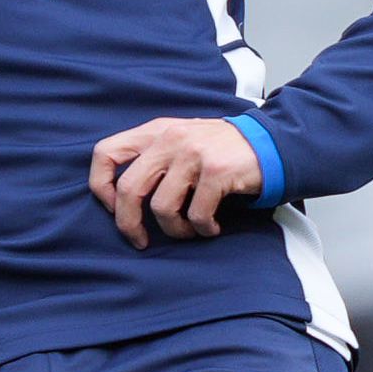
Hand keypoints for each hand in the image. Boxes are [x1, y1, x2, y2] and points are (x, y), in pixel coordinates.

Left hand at [87, 114, 264, 243]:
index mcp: (155, 131)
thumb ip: (152, 157)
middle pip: (129, 189)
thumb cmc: (221, 150)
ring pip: (162, 207)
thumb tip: (120, 197)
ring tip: (189, 230)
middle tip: (140, 240)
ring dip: (174, 229)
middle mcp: (170, 138)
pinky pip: (196, 214)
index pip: (105, 153)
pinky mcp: (216, 171)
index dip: (102, 187)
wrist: (271, 143)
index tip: (116, 207)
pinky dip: (202, 229)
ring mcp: (193, 153)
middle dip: (129, 224)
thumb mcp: (180, 140)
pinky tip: (212, 227)